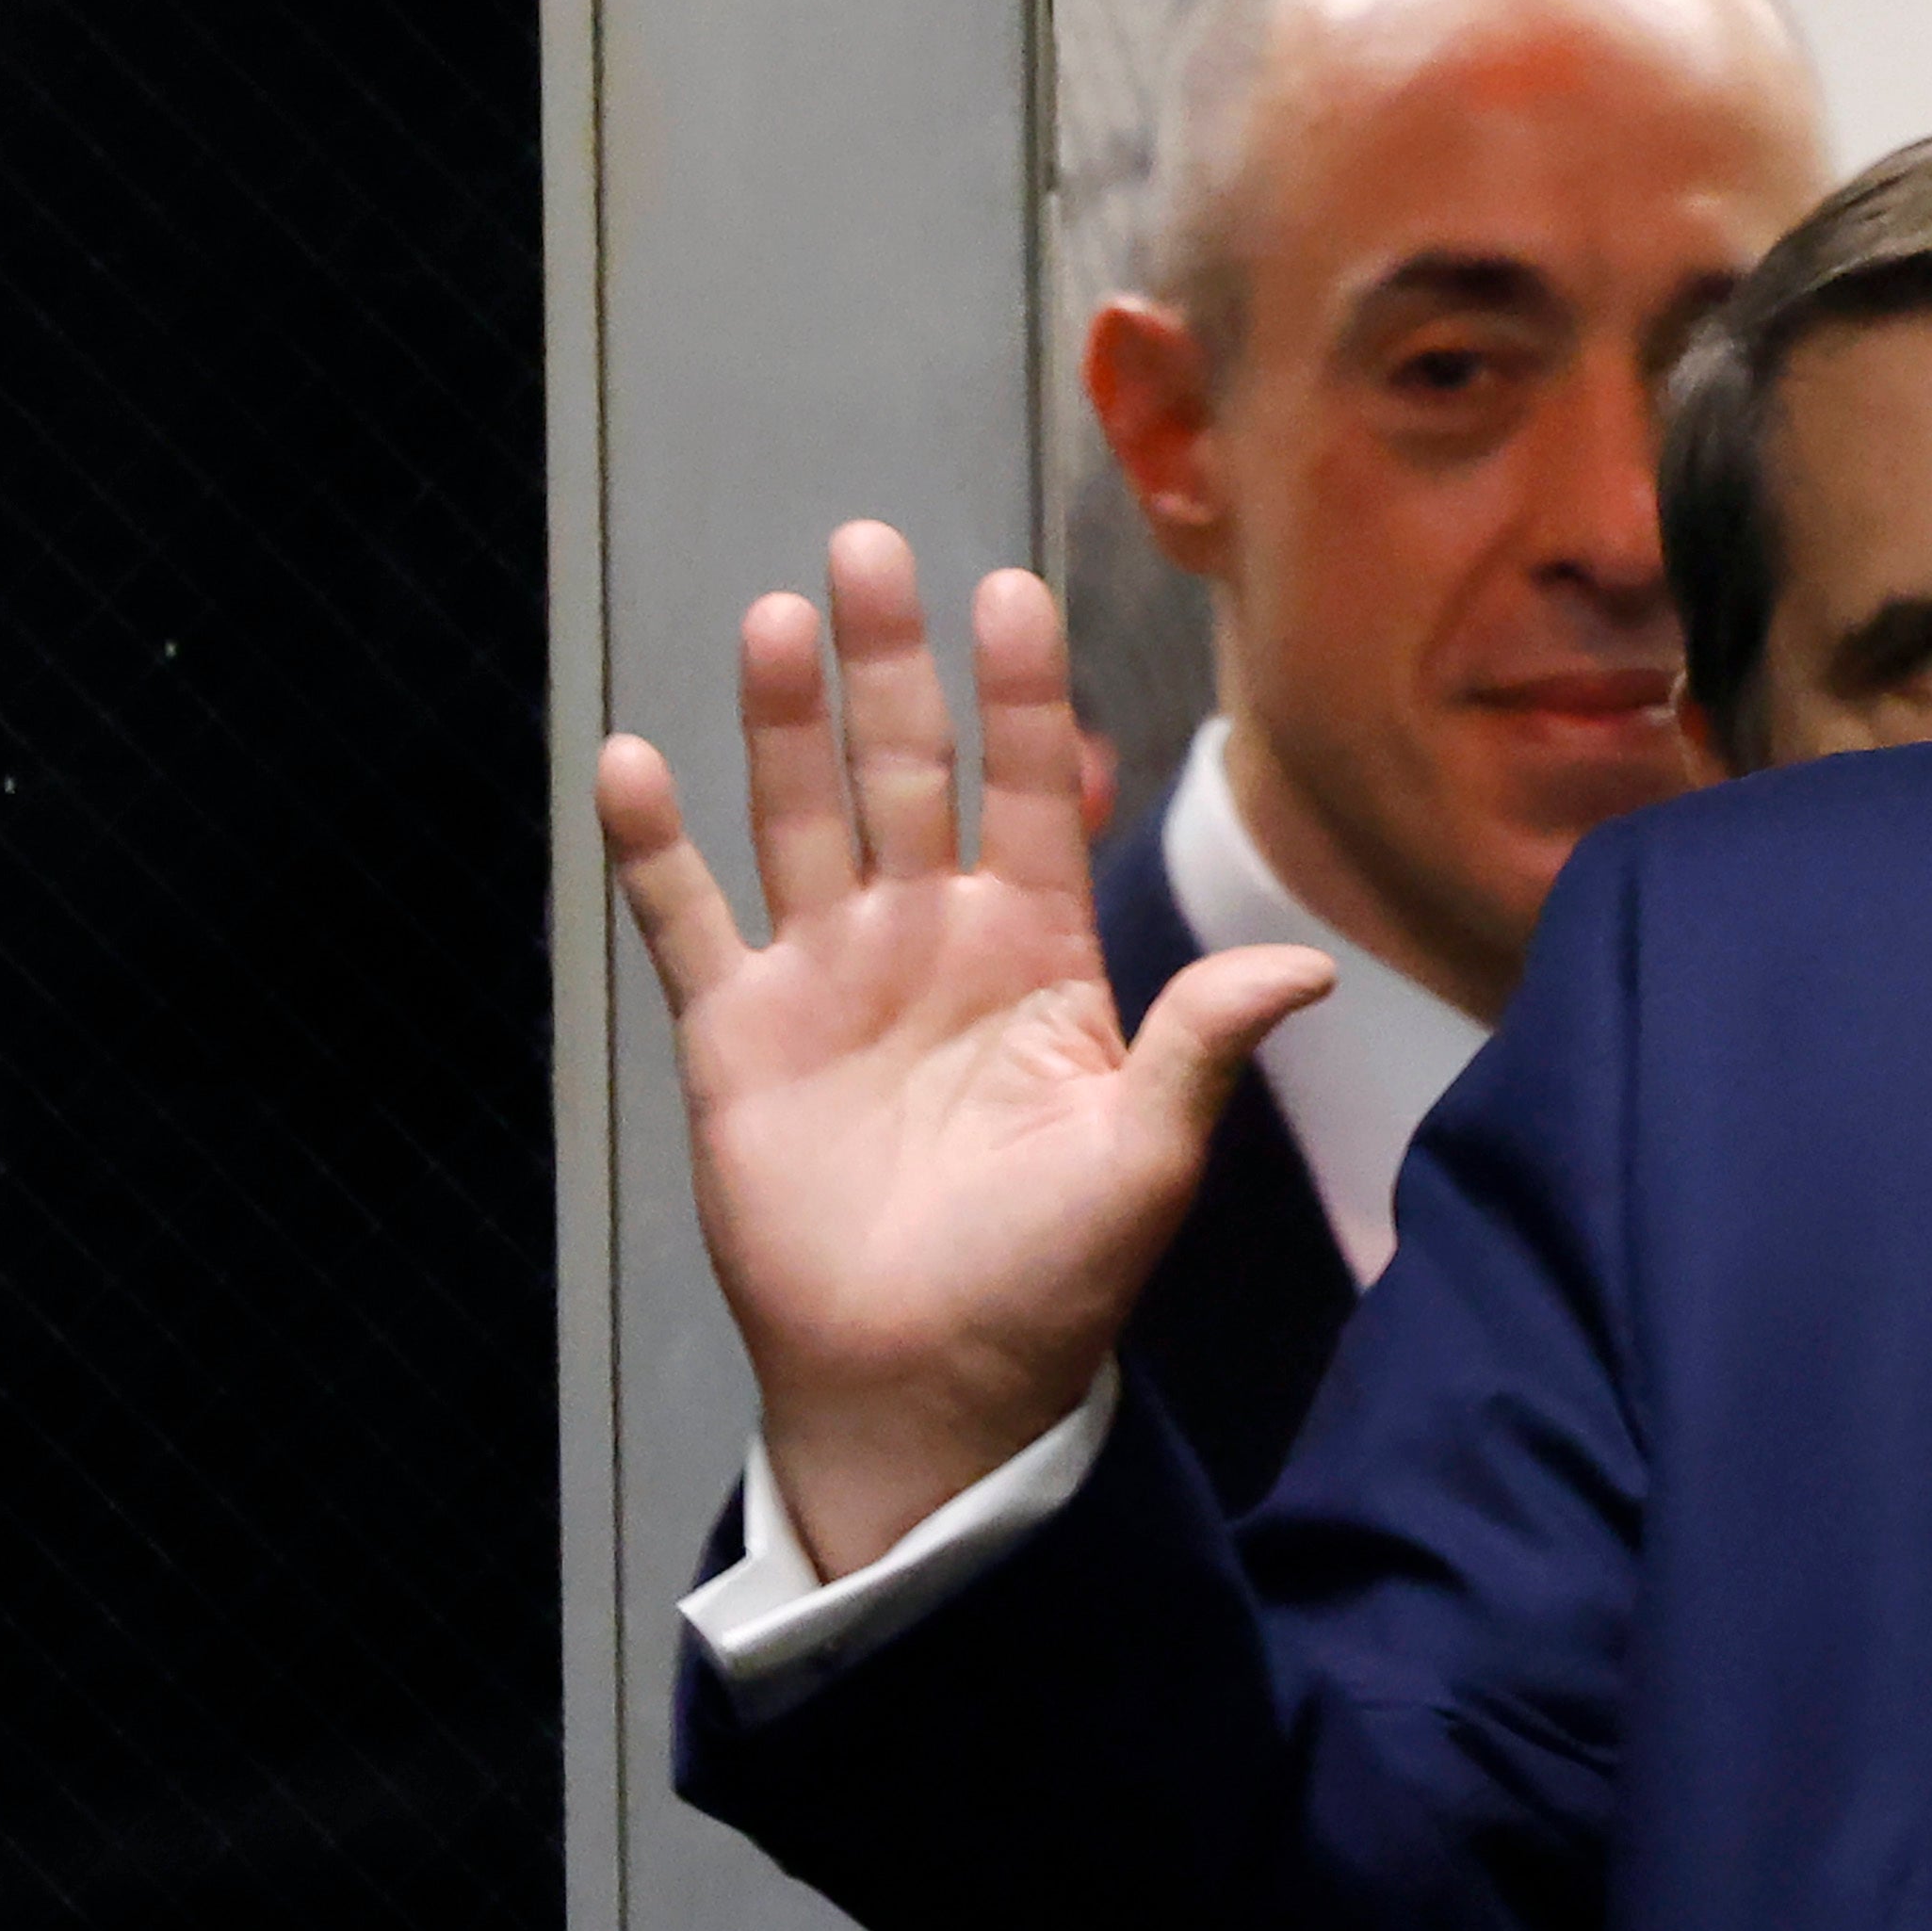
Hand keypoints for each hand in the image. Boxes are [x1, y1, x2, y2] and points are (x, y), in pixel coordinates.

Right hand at [602, 524, 1327, 1573]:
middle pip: (908, 771)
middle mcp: (931, 943)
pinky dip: (655, 848)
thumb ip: (1203, 1050)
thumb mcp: (1144, 1161)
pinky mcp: (737, 1037)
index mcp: (1039, 958)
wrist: (932, 1383)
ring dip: (782, 723)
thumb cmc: (1052, 1284)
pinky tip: (629, 760)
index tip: (1010, 594)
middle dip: (891, 664)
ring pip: (801, 816)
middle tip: (870, 547)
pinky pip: (686, 922)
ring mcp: (830, 980)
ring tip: (776, 620)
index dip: (1021, 697)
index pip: (1030, 794)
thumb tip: (1302, 966)